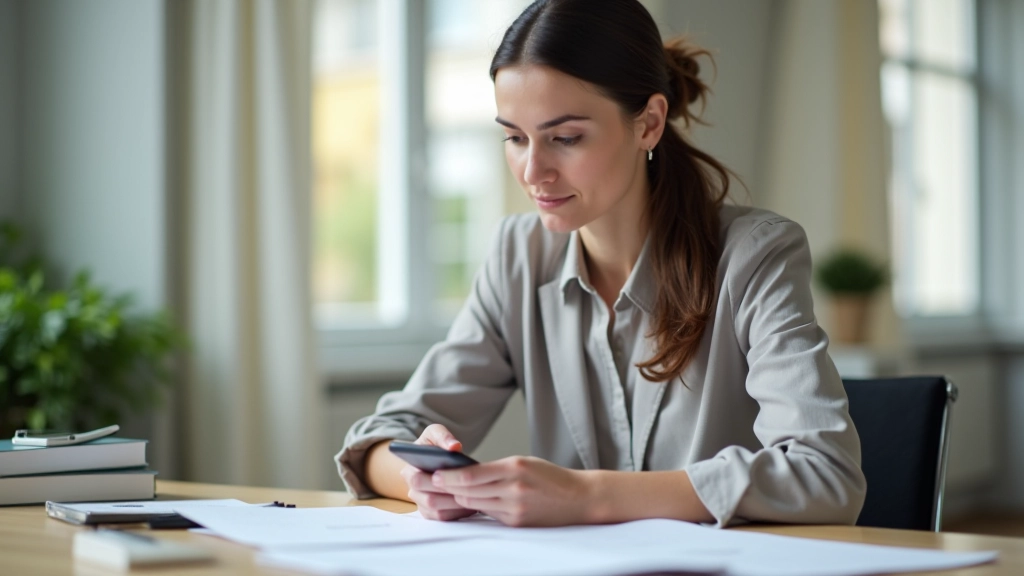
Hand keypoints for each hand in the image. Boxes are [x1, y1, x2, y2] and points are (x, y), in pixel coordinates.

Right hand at [399, 424, 476, 521]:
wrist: (432, 461)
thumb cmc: (432, 446)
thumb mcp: (435, 433)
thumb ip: (443, 436)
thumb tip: (454, 447)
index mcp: (409, 470)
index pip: (417, 479)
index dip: (437, 480)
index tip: (456, 474)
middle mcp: (412, 490)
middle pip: (429, 499)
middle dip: (451, 494)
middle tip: (472, 488)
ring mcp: (421, 504)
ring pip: (438, 511)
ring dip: (457, 505)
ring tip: (475, 495)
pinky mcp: (431, 514)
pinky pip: (444, 518)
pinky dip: (458, 513)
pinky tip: (472, 503)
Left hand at [431, 456, 592, 526]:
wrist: (579, 498)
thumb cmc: (550, 477)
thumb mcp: (524, 463)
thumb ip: (497, 469)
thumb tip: (466, 473)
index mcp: (514, 468)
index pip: (471, 474)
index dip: (449, 475)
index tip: (434, 473)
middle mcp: (513, 488)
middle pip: (469, 491)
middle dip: (446, 488)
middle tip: (427, 483)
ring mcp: (515, 508)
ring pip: (475, 504)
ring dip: (457, 499)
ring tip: (441, 494)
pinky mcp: (517, 522)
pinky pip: (489, 514)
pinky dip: (476, 508)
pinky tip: (466, 503)